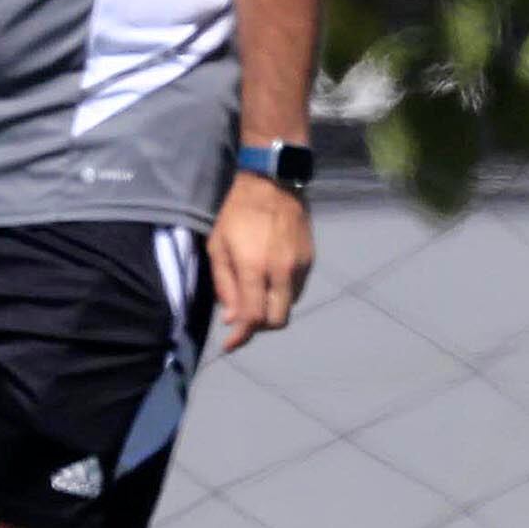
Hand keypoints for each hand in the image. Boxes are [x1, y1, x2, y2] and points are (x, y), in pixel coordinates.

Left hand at [208, 171, 313, 352]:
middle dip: (259, 327)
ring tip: (257, 295)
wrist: (273, 182)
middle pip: (277, 321)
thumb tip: (231, 319)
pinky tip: (270, 280)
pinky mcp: (310, 260)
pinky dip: (282, 294)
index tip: (229, 345)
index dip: (240, 337)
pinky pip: (297, 290)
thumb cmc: (237, 213)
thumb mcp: (218, 246)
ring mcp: (300, 266)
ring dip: (272, 310)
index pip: (253, 318)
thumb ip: (224, 285)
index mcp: (254, 268)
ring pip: (289, 307)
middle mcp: (281, 271)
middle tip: (244, 319)